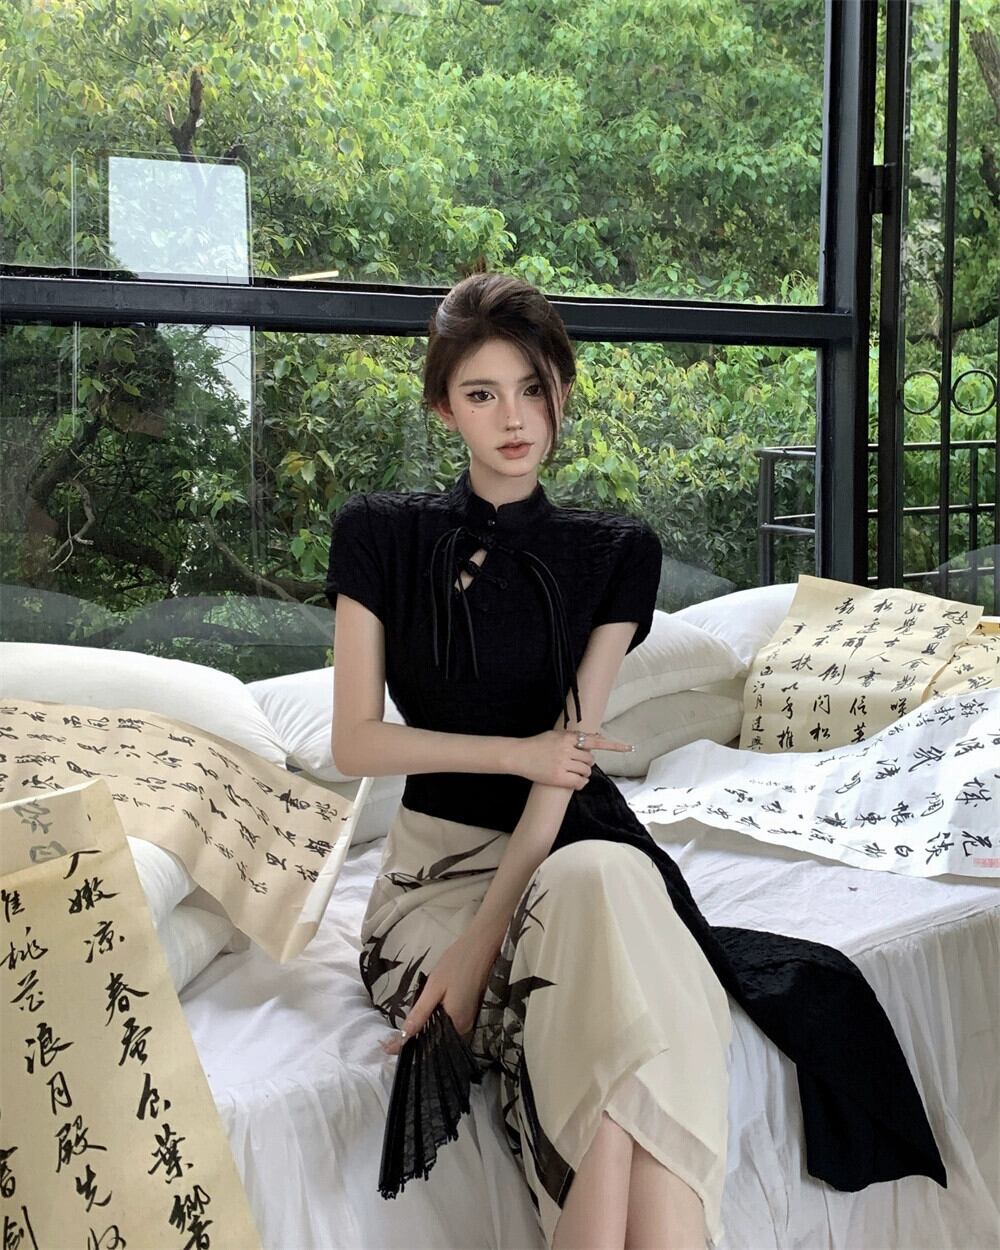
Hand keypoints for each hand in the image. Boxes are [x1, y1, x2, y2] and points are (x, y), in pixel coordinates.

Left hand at [379, 928, 497, 1056]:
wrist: (481, 946)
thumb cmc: (456, 963)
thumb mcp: (434, 987)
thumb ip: (420, 1013)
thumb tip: (404, 1037)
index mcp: (454, 1024)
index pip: (427, 1045)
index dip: (405, 1046)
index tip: (385, 1047)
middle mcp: (464, 1028)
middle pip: (435, 1043)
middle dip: (414, 1042)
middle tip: (390, 1041)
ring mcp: (468, 1022)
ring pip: (441, 1035)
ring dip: (424, 1034)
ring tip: (401, 1034)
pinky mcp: (468, 1014)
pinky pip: (448, 1026)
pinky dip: (434, 1025)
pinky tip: (423, 1020)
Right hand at [505, 728, 633, 789]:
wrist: (519, 755)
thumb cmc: (537, 744)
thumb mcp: (555, 735)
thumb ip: (573, 737)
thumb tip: (594, 738)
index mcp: (567, 737)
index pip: (594, 741)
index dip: (613, 745)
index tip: (629, 748)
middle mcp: (567, 750)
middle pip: (590, 759)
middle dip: (586, 763)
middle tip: (575, 763)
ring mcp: (563, 764)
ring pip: (586, 772)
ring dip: (583, 774)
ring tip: (572, 772)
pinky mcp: (559, 778)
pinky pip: (579, 783)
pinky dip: (580, 783)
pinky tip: (574, 781)